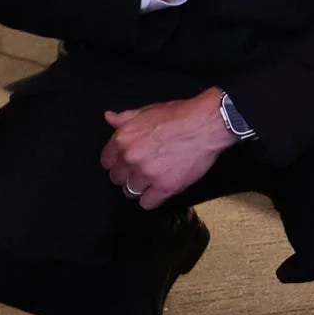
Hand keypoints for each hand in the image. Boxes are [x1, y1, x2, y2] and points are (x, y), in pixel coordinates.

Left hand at [101, 89, 230, 209]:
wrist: (206, 125)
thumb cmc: (180, 115)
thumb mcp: (148, 111)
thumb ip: (125, 118)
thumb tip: (109, 118)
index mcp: (124, 139)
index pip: (106, 161)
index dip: (117, 162)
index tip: (125, 163)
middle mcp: (131, 158)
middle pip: (117, 178)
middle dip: (127, 175)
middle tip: (141, 171)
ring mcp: (147, 174)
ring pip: (130, 192)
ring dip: (139, 187)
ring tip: (151, 181)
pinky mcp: (165, 187)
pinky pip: (147, 203)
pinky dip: (152, 199)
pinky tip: (159, 191)